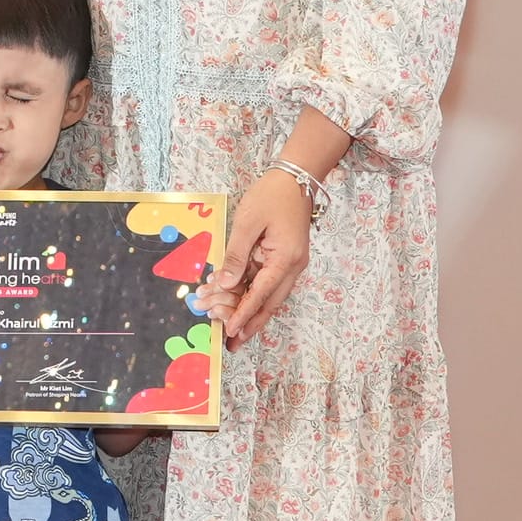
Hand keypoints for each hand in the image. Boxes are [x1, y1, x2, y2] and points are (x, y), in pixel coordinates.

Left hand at [215, 163, 316, 345]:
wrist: (296, 177)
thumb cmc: (272, 195)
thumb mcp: (248, 222)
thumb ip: (236, 255)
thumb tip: (224, 283)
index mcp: (286, 259)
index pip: (261, 294)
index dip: (244, 314)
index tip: (230, 331)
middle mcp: (292, 267)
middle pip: (269, 303)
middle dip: (250, 324)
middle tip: (232, 343)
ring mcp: (291, 264)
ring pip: (269, 296)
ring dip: (249, 312)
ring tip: (232, 331)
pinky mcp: (285, 259)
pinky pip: (268, 283)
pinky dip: (252, 294)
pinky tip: (237, 303)